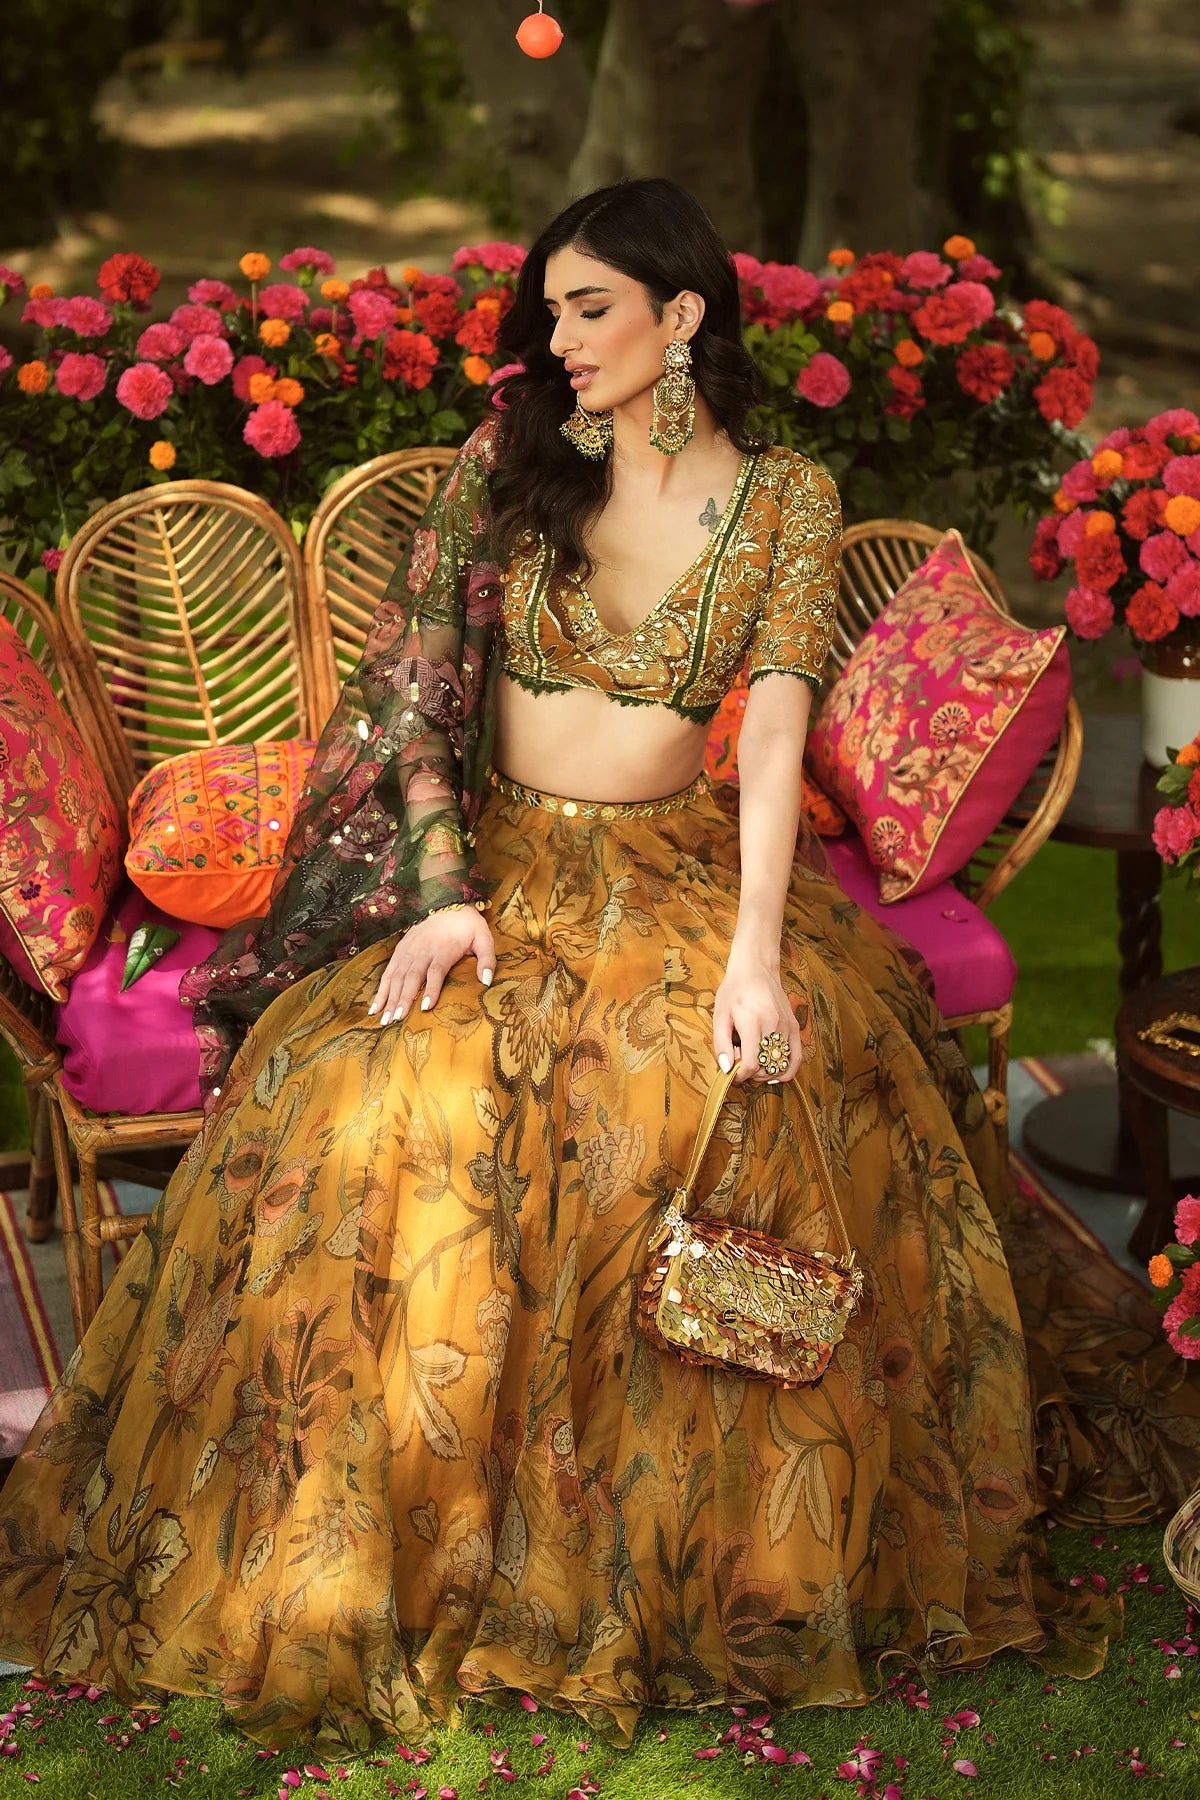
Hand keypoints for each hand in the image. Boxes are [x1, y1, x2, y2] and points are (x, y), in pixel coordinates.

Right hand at [368, 908, 494, 1024]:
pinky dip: (380, 989)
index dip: (431, 989)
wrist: (446, 902)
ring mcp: (408, 950)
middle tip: (395, 1020)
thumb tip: (486, 982)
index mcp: (443, 949)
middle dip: (402, 999)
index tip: (425, 1007)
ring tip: (383, 1018)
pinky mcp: (400, 950)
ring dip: (389, 998)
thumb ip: (487, 959)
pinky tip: (375, 1006)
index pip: (436, 971)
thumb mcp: (483, 938)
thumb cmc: (467, 925)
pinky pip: (388, 972)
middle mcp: (422, 950)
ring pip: (396, 976)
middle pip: (411, 977)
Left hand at [713, 957, 803, 1085]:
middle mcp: (773, 1026)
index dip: (740, 1075)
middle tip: (740, 1061)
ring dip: (766, 1073)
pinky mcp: (794, 1026)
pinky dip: (787, 1070)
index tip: (732, 1072)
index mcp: (752, 1023)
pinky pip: (797, 1057)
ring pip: (781, 1065)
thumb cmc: (734, 991)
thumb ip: (721, 1044)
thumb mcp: (719, 1015)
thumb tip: (726, 1069)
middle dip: (751, 1074)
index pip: (751, 1064)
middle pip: (766, 1067)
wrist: (756, 969)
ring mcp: (787, 1027)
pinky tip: (775, 1073)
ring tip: (755, 1065)